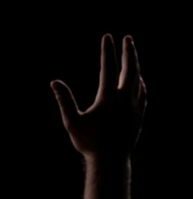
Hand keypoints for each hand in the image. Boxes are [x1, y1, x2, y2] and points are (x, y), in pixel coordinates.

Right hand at [51, 34, 146, 160]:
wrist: (110, 161)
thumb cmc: (88, 142)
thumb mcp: (72, 121)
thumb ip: (64, 100)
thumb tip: (54, 82)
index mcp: (108, 99)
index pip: (108, 68)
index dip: (107, 51)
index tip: (107, 37)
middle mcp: (124, 100)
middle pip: (130, 69)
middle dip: (129, 52)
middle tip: (127, 38)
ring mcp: (135, 107)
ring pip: (138, 80)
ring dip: (135, 65)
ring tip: (131, 56)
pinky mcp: (139, 115)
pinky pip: (143, 93)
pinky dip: (140, 83)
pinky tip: (138, 81)